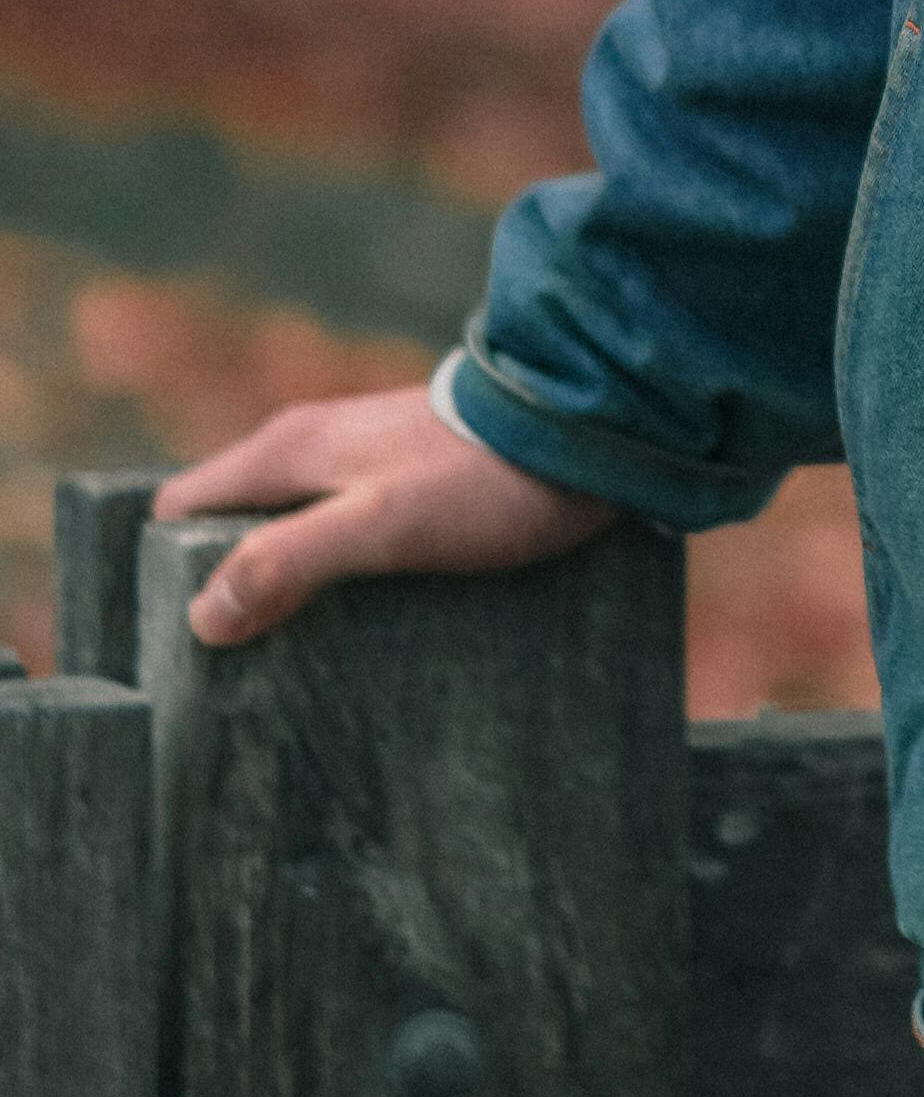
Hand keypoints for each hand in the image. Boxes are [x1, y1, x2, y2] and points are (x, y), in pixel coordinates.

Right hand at [151, 389, 617, 648]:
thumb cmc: (482, 483)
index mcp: (285, 450)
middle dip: (220, 582)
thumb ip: (289, 561)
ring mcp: (358, 455)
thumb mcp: (380, 528)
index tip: (177, 639)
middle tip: (236, 665)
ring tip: (290, 655)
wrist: (586, 431)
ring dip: (280, 579)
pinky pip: (337, 525)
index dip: (163, 569)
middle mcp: (310, 444)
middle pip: (227, 521)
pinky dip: (329, 567)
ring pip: (285, 524)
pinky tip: (354, 616)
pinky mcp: (404, 474)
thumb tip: (204, 615)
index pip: (178, 508)